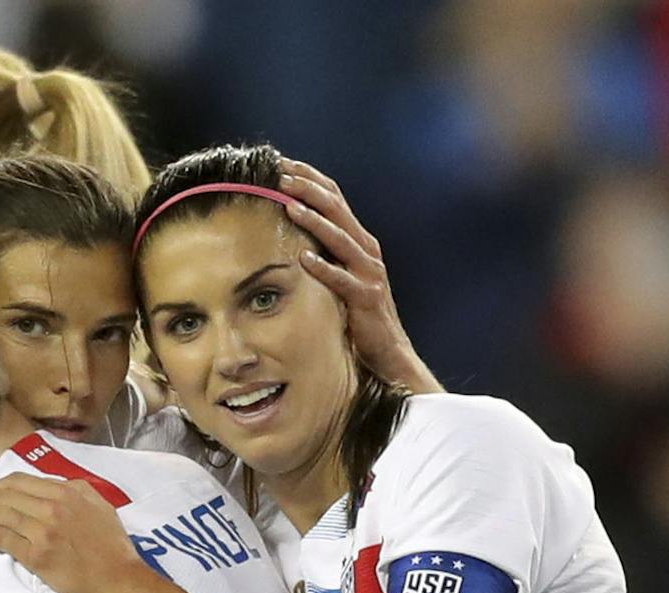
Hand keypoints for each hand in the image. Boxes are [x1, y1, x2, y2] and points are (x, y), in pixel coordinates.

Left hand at [0, 473, 151, 592]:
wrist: (120, 581)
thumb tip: (57, 487)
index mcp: (68, 491)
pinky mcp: (37, 554)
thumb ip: (78, 492)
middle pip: (4, 494)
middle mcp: (54, 505)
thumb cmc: (114, 549)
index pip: (19, 481)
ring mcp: (44, 529)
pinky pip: (2, 538)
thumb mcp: (101, 508)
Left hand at [280, 158, 441, 394]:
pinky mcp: (365, 298)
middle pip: (337, 209)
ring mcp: (369, 272)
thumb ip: (328, 253)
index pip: (335, 199)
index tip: (282, 165)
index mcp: (360, 241)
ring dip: (314, 219)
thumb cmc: (359, 314)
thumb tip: (294, 233)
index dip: (311, 179)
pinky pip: (341, 280)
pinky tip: (304, 257)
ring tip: (289, 204)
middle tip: (280, 175)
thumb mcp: (343, 275)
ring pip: (340, 238)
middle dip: (308, 188)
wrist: (388, 351)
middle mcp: (367, 250)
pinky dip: (324, 267)